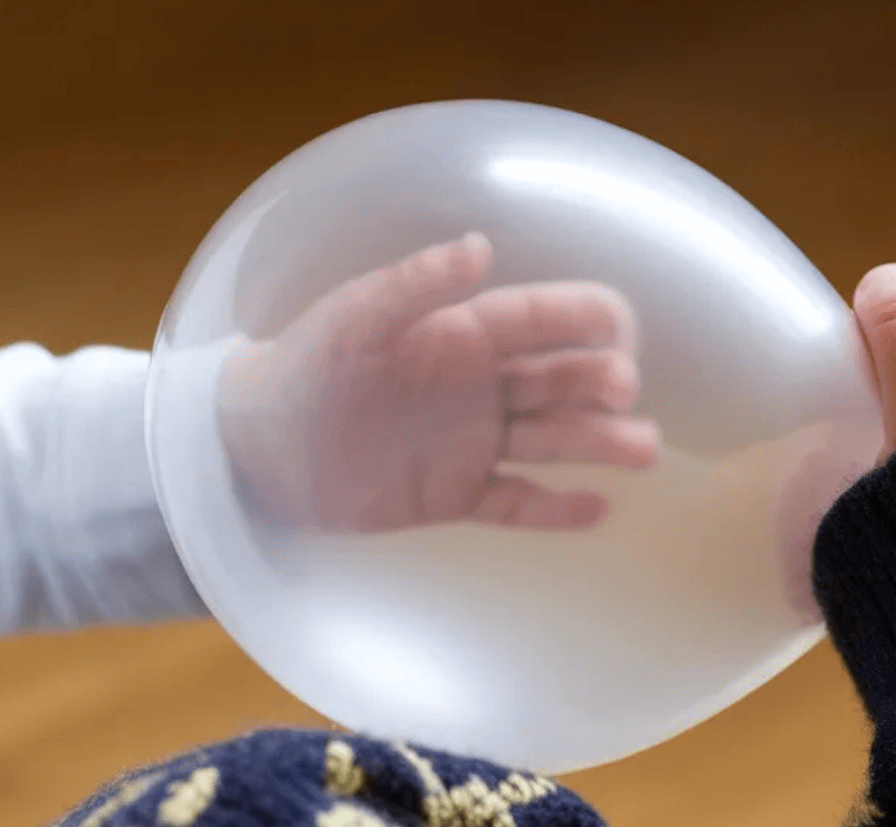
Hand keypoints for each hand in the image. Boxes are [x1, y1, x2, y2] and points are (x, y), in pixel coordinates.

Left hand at [217, 232, 661, 532]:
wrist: (252, 449)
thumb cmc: (299, 370)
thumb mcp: (351, 319)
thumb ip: (414, 284)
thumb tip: (481, 247)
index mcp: (458, 334)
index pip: (536, 319)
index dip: (581, 318)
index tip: (622, 324)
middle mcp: (477, 386)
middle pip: (558, 380)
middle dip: (600, 382)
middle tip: (624, 391)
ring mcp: (471, 443)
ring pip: (551, 441)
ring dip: (599, 443)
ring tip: (643, 451)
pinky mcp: (454, 495)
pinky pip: (516, 502)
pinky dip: (554, 509)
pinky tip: (597, 510)